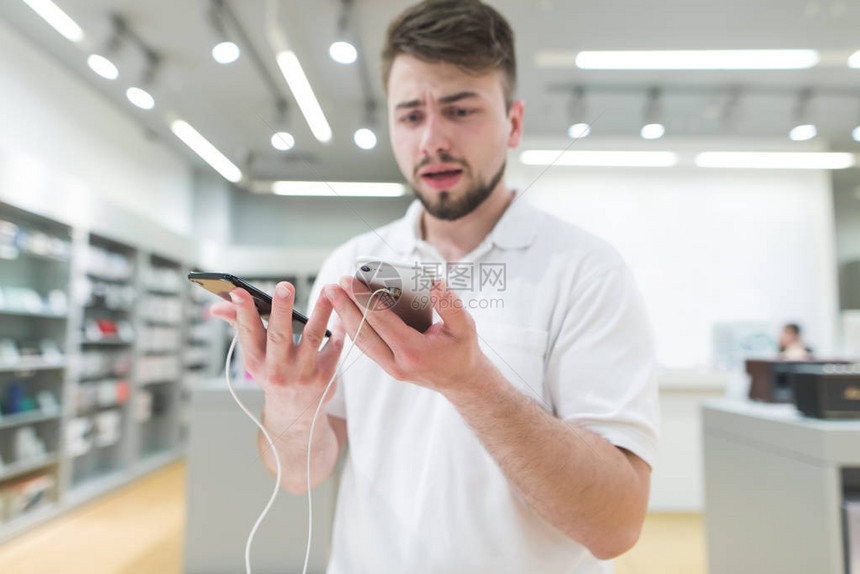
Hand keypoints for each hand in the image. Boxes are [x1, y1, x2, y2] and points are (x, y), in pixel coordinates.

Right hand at [209, 282, 345, 422]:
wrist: (296, 413)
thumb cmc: (274, 373)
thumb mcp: (255, 355)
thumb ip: (240, 325)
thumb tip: (217, 305)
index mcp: (256, 361)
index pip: (247, 332)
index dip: (242, 312)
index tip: (239, 291)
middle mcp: (277, 369)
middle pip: (279, 335)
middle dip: (281, 310)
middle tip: (284, 286)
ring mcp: (302, 374)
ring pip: (312, 337)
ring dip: (320, 312)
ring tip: (327, 290)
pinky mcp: (325, 377)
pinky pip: (334, 347)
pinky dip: (339, 328)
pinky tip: (342, 311)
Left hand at [324, 277, 491, 395]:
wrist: (461, 381)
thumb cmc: (462, 350)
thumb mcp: (465, 327)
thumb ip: (450, 304)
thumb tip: (434, 283)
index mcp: (414, 353)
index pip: (382, 322)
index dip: (364, 300)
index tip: (351, 280)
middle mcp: (397, 363)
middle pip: (363, 332)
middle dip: (346, 307)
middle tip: (332, 284)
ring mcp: (389, 367)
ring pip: (360, 340)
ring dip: (344, 316)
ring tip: (333, 293)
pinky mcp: (386, 364)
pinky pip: (365, 344)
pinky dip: (353, 326)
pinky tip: (344, 309)